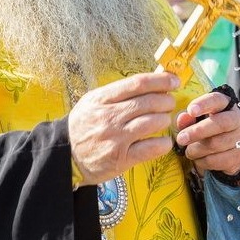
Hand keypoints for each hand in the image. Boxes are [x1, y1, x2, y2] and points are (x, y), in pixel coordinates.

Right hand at [68, 72, 177, 186]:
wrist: (65, 155)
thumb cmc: (82, 126)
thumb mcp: (92, 102)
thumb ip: (117, 94)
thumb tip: (149, 84)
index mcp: (102, 99)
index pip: (137, 84)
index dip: (161, 80)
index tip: (174, 81)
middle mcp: (109, 117)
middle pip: (148, 102)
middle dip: (166, 101)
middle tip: (169, 103)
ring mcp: (116, 138)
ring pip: (152, 122)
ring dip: (164, 119)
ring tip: (164, 120)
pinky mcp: (121, 159)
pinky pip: (150, 148)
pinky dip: (163, 143)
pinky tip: (164, 141)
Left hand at [174, 90, 239, 175]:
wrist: (229, 150)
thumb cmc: (209, 130)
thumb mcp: (198, 120)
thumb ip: (188, 118)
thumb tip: (182, 118)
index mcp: (226, 105)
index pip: (217, 100)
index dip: (204, 104)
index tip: (190, 111)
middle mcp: (237, 120)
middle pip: (219, 124)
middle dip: (197, 131)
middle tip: (180, 139)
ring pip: (214, 145)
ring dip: (196, 150)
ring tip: (189, 151)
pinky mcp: (239, 156)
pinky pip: (215, 160)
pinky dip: (201, 161)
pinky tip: (199, 159)